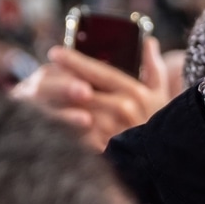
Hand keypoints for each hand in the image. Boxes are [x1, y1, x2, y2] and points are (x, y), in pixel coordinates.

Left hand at [11, 37, 167, 149]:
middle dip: (58, 82)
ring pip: (72, 113)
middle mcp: (122, 111)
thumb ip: (153, 66)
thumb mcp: (161, 94)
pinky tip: (48, 122)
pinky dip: (60, 127)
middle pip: (79, 91)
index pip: (97, 71)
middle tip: (40, 73)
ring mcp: (110, 132)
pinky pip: (73, 136)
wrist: (164, 162)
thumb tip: (148, 41)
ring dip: (55, 104)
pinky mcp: (100, 151)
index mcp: (135, 93)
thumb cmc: (161, 124)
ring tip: (39, 97)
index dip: (73, 60)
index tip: (54, 52)